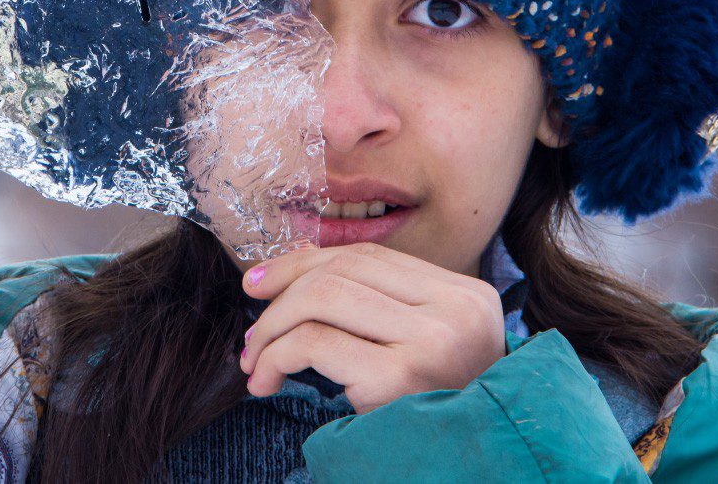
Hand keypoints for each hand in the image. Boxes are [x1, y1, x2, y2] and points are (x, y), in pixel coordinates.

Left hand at [238, 242, 506, 414]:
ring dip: (271, 326)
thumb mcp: (423, 352)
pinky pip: (314, 342)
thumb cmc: (433, 420)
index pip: (369, 256)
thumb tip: (292, 268)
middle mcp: (458, 310)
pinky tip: (265, 381)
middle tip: (251, 331)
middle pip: (343, 268)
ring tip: (254, 359)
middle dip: (281, 291)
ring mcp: (433, 341)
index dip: (304, 263)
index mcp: (466, 297)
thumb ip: (377, 308)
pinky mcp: (400, 377)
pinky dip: (275, 356)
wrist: (465, 482)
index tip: (261, 282)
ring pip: (322, 296)